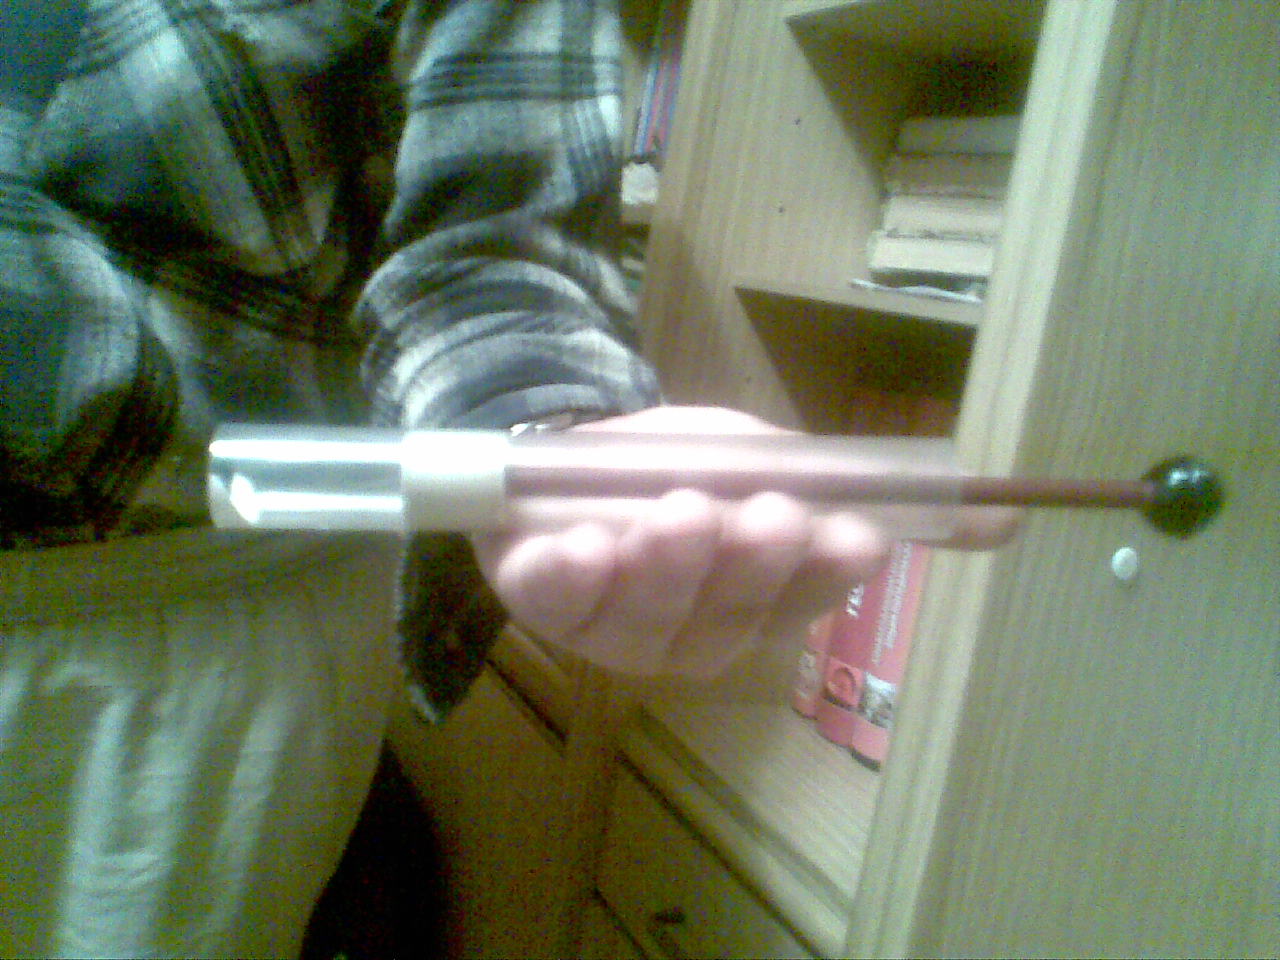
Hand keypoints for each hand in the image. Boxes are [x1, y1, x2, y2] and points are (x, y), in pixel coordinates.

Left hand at [471, 406, 1016, 678]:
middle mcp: (688, 631)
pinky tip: (576, 547)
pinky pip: (551, 602)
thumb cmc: (684, 465)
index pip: (799, 602)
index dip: (826, 575)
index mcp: (754, 603)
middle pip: (724, 618)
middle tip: (767, 513)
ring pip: (645, 616)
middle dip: (748, 566)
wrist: (574, 444)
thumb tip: (1006, 519)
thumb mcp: (776, 465)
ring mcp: (610, 626)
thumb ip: (866, 494)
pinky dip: (565, 576)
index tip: (855, 535)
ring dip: (667, 567)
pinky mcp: (540, 600)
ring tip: (679, 513)